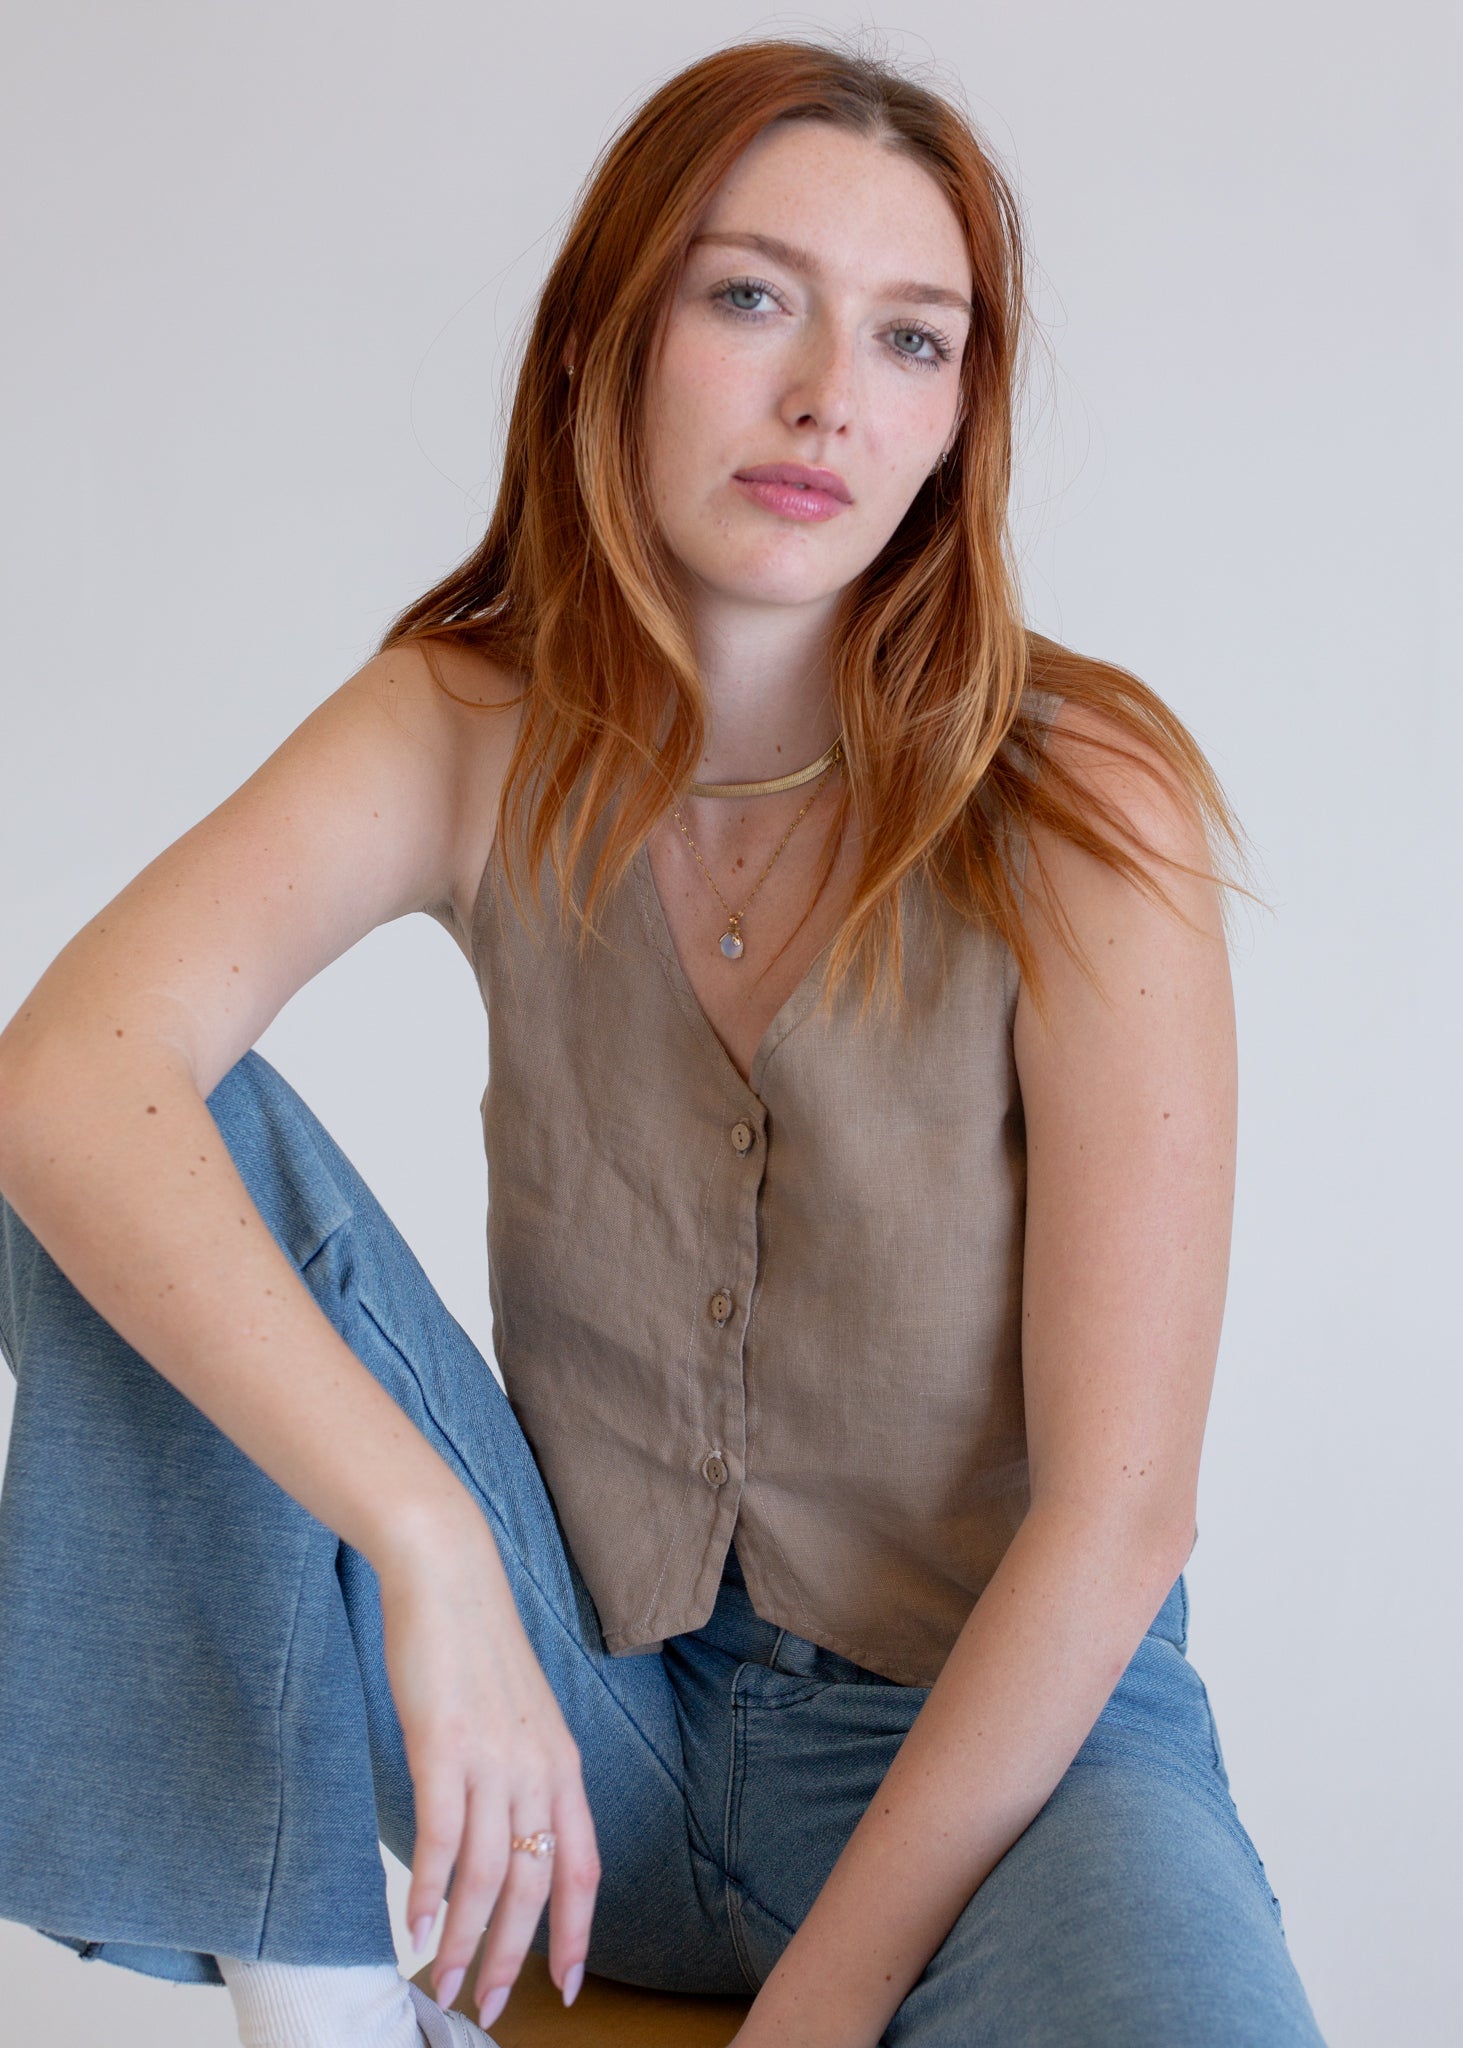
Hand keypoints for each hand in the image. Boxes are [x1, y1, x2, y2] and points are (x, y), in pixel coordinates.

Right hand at [373, 1504, 599, 2025]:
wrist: (447, 1575)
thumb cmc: (475, 1647)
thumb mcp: (517, 1718)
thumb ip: (519, 1777)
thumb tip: (502, 1841)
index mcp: (562, 1764)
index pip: (582, 1868)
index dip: (574, 1933)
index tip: (563, 1987)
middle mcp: (538, 1768)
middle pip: (534, 1886)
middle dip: (511, 1958)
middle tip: (486, 2006)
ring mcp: (493, 1759)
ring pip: (488, 1876)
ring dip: (465, 1941)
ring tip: (443, 1984)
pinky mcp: (444, 1747)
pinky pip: (442, 1839)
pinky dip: (430, 1893)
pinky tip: (417, 1928)